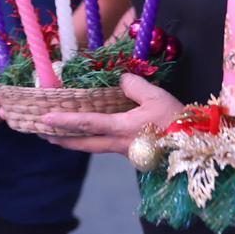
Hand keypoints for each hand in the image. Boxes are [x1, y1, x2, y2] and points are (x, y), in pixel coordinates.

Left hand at [40, 74, 183, 156]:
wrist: (193, 146)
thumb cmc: (175, 121)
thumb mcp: (156, 97)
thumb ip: (135, 86)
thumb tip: (122, 79)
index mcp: (120, 128)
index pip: (86, 124)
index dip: (64, 121)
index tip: (43, 118)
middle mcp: (117, 143)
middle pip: (83, 144)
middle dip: (60, 139)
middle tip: (41, 134)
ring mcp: (125, 152)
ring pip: (93, 148)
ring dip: (74, 142)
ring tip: (59, 137)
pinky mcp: (134, 154)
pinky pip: (107, 147)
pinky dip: (93, 141)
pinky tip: (95, 136)